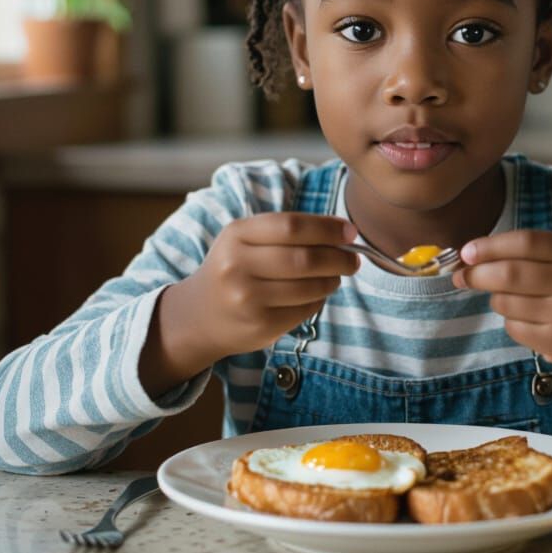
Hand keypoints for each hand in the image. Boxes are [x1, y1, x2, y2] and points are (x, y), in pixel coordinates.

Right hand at [139, 213, 357, 397]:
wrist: (198, 315)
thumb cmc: (234, 268)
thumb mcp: (245, 239)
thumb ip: (287, 231)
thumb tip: (345, 234)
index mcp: (236, 234)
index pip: (292, 226)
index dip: (327, 229)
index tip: (350, 232)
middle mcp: (237, 266)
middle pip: (304, 258)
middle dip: (338, 258)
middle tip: (353, 260)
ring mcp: (247, 299)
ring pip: (309, 287)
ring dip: (332, 281)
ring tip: (336, 277)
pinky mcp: (259, 326)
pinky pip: (304, 310)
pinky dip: (318, 301)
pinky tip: (316, 296)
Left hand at [452, 230, 551, 391]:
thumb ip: (532, 253)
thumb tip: (473, 255)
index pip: (524, 242)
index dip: (489, 246)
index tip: (466, 252)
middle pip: (509, 273)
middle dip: (477, 274)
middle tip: (461, 276)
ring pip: (506, 302)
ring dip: (497, 299)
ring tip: (510, 299)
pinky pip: (514, 328)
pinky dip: (511, 322)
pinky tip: (527, 320)